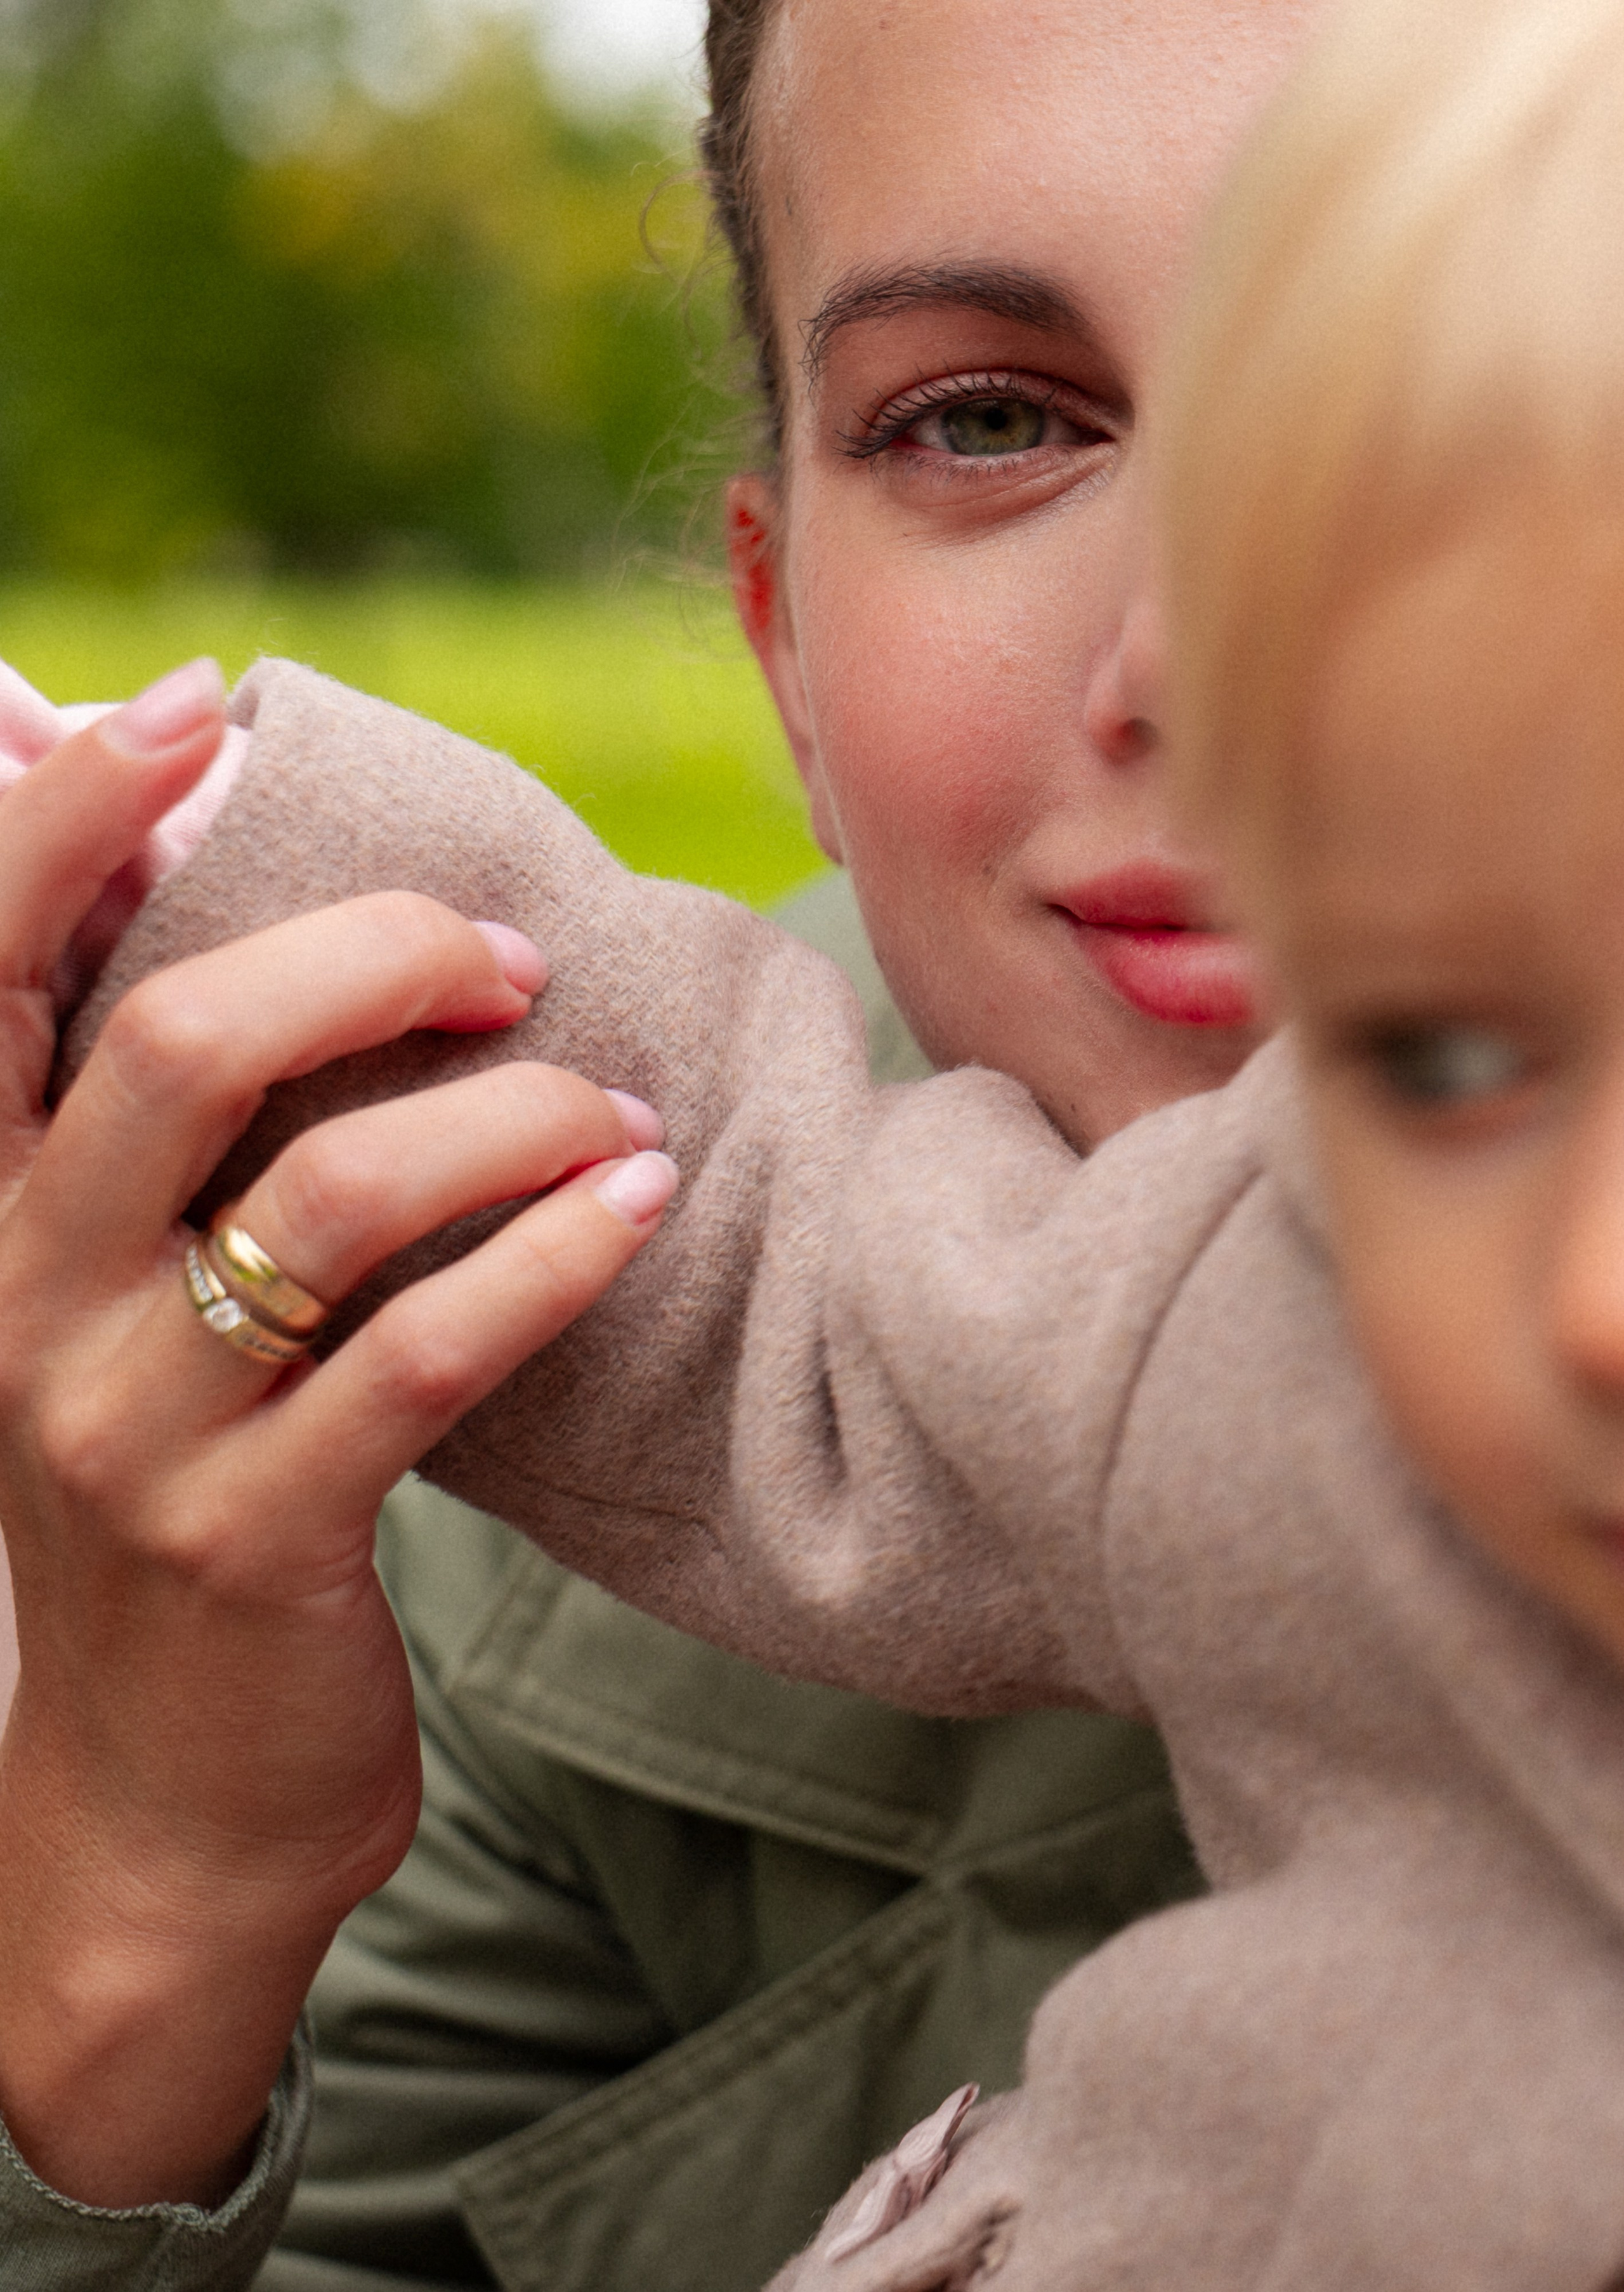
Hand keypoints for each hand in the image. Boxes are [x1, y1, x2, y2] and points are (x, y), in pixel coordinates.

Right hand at [0, 664, 675, 2208]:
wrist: (160, 1814)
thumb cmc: (180, 1504)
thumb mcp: (120, 1320)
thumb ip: (166, 1152)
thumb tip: (290, 951)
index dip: (71, 819)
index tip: (201, 712)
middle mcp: (22, 1303)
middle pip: (177, 1045)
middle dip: (367, 959)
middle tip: (510, 960)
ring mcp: (126, 1433)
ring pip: (327, 1197)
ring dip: (508, 1121)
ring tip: (623, 1114)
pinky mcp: (251, 1543)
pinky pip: (421, 1361)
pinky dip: (550, 1260)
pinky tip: (641, 1209)